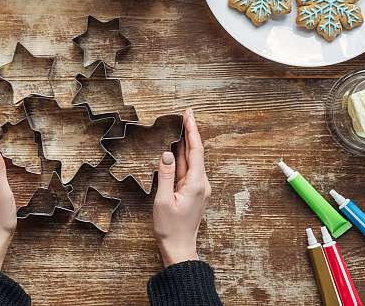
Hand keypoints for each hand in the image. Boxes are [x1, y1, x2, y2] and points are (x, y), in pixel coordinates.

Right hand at [153, 109, 210, 266]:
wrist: (179, 248)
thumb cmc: (170, 228)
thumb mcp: (163, 200)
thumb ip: (165, 175)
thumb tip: (167, 153)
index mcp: (196, 183)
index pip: (195, 150)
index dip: (192, 130)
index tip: (189, 115)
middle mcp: (201, 183)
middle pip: (195, 153)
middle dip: (189, 133)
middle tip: (184, 115)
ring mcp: (198, 188)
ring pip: (191, 161)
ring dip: (184, 145)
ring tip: (178, 127)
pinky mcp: (193, 193)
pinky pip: (187, 171)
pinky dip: (181, 158)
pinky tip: (175, 151)